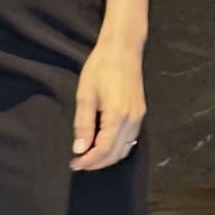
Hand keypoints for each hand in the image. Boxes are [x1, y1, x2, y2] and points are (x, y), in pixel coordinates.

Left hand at [70, 39, 145, 170]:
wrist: (123, 49)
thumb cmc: (101, 68)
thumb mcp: (85, 95)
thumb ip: (83, 125)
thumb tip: (80, 149)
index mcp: (118, 116)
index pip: (103, 149)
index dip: (88, 161)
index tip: (74, 164)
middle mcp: (132, 121)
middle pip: (116, 154)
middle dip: (97, 163)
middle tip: (79, 164)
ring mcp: (139, 118)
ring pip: (125, 149)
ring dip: (107, 158)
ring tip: (89, 157)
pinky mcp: (140, 113)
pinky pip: (130, 140)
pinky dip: (116, 148)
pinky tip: (103, 145)